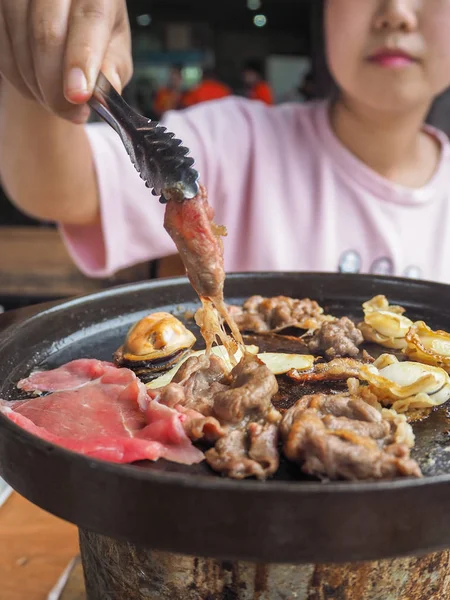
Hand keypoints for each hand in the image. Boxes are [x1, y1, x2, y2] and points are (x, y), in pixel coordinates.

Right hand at [0, 0, 131, 122]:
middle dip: (57, 85)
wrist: (66, 25)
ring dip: (37, 86)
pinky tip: (36, 88)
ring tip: (57, 101)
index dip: (81, 59)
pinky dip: (18, 78)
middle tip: (71, 112)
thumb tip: (104, 93)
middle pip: (48, 33)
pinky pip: (2, 50)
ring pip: (21, 42)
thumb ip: (113, 68)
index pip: (89, 19)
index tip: (78, 95)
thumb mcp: (115, 50)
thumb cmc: (96, 37)